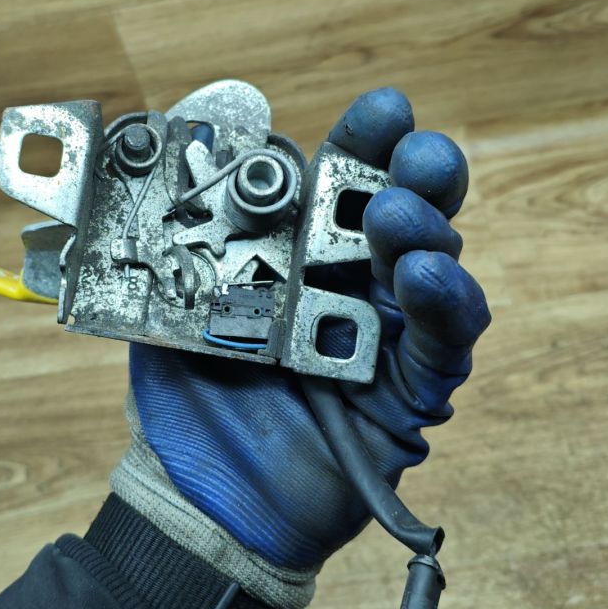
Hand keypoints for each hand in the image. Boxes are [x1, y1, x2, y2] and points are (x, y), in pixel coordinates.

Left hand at [129, 89, 490, 570]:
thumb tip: (182, 147)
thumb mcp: (164, 303)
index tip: (384, 111)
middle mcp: (350, 282)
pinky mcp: (409, 391)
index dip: (369, 142)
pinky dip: (443, 306)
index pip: (344, 180)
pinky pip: (443, 343)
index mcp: (298, 251)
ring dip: (426, 235)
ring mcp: (385, 333)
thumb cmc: (184, 398)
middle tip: (412, 155)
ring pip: (434, 267)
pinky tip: (424, 280)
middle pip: (410, 211)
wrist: (197, 497)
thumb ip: (178, 235)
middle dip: (420, 174)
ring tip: (397, 221)